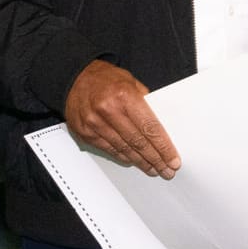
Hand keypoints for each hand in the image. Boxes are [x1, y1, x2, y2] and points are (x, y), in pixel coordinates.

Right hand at [63, 59, 180, 178]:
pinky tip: (134, 161)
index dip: (163, 146)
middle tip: (166, 170)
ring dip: (141, 162)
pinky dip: (124, 157)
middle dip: (155, 159)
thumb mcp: (131, 82)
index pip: (149, 127)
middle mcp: (108, 110)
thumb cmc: (105, 78)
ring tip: (153, 169)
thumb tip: (162, 127)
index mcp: (123, 95)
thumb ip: (146, 103)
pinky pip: (109, 150)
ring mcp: (94, 123)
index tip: (172, 159)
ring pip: (124, 149)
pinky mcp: (86, 133)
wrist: (75, 78)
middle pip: (138, 142)